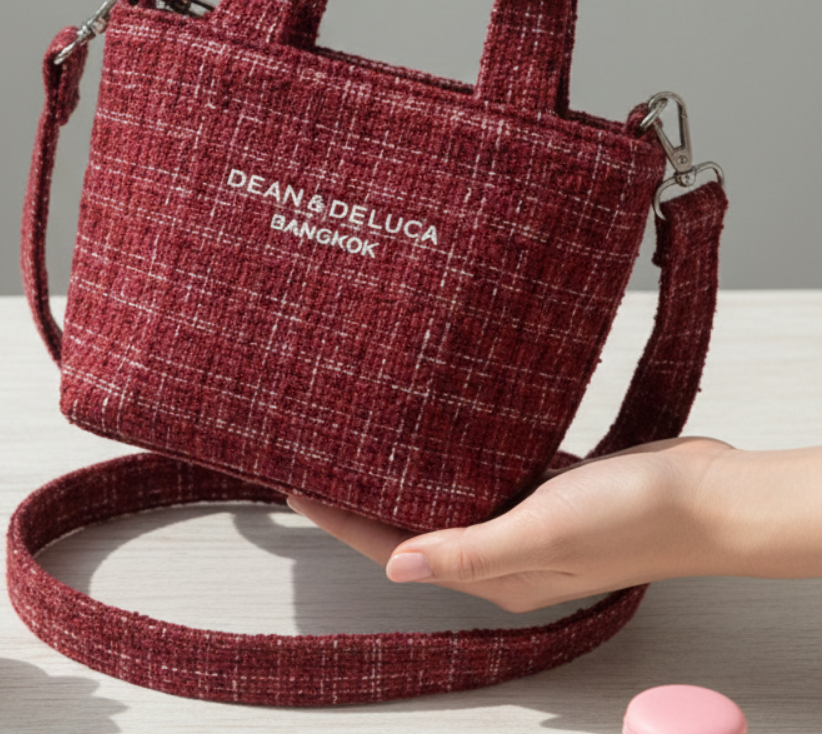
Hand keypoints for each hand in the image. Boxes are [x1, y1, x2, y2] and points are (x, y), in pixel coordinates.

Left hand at [290, 437, 739, 612]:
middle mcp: (501, 552)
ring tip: (362, 439)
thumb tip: (394, 566)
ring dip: (404, 474)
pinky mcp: (545, 491)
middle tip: (320, 455)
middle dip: (363, 495)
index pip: (394, 546)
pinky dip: (454, 458)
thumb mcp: (541, 532)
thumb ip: (468, 550)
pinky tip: (435, 432)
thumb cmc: (633, 518)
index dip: (341, 518)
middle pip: (412, 524)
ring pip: (445, 498)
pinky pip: (485, 475)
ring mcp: (524, 521)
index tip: (296, 485)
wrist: (708, 496)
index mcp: (493, 572)